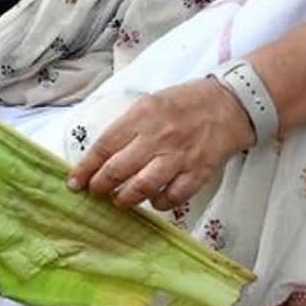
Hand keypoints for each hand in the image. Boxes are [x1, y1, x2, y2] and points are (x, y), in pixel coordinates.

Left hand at [66, 78, 254, 209]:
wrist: (230, 104)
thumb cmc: (185, 102)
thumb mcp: (149, 103)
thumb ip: (128, 126)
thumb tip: (103, 153)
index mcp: (141, 116)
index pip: (104, 146)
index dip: (86, 167)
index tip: (74, 181)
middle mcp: (157, 137)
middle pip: (119, 169)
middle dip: (100, 185)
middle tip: (95, 192)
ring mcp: (179, 157)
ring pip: (143, 186)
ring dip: (126, 198)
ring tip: (119, 200)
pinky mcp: (199, 172)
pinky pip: (173, 196)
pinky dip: (160, 203)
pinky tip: (154, 201)